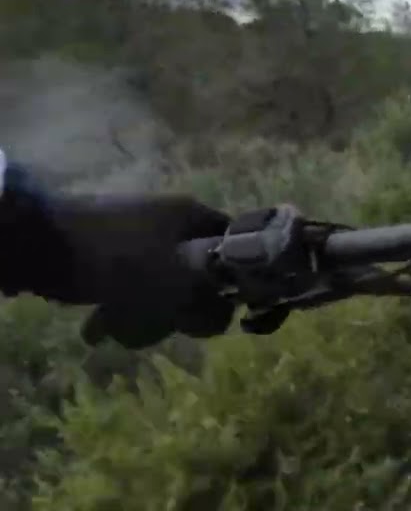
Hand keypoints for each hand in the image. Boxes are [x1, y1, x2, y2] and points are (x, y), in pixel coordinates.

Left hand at [42, 194, 277, 347]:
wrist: (38, 242)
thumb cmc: (114, 258)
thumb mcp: (172, 282)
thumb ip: (209, 299)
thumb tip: (229, 315)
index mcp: (191, 215)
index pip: (235, 246)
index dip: (236, 278)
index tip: (224, 308)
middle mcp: (170, 220)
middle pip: (200, 269)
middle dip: (186, 304)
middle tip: (172, 325)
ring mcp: (138, 233)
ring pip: (165, 281)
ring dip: (151, 311)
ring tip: (128, 331)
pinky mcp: (110, 250)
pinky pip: (132, 283)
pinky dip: (124, 306)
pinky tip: (105, 326)